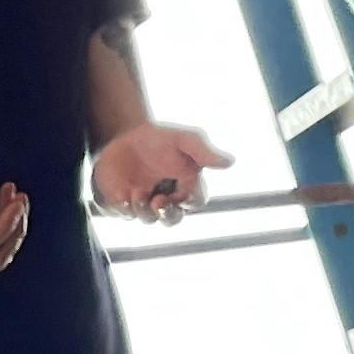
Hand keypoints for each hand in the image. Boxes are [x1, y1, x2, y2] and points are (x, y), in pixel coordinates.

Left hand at [91, 123, 229, 223]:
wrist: (125, 134)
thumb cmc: (160, 139)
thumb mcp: (182, 139)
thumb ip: (203, 151)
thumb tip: (229, 162)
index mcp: (186, 186)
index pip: (194, 201)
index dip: (190, 199)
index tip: (184, 191)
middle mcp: (166, 199)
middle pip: (173, 218)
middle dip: (168, 214)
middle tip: (159, 201)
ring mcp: (144, 204)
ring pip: (149, 218)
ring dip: (145, 209)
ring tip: (138, 192)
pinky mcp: (123, 204)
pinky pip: (125, 213)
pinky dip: (125, 208)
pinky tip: (124, 196)